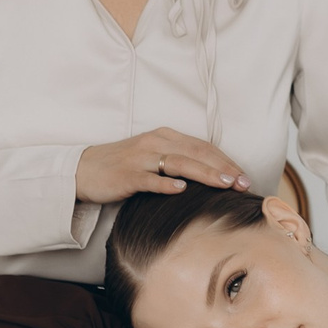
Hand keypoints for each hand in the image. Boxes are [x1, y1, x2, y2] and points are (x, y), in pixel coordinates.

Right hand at [76, 129, 256, 203]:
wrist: (83, 171)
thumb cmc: (122, 167)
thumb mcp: (153, 158)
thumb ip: (178, 162)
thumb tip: (212, 178)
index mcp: (164, 137)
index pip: (202, 146)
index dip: (225, 160)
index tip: (244, 176)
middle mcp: (154, 143)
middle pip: (196, 153)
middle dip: (222, 168)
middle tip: (243, 183)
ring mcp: (140, 158)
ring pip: (178, 163)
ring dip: (204, 173)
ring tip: (224, 184)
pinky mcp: (126, 175)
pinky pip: (149, 179)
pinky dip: (166, 184)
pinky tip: (182, 190)